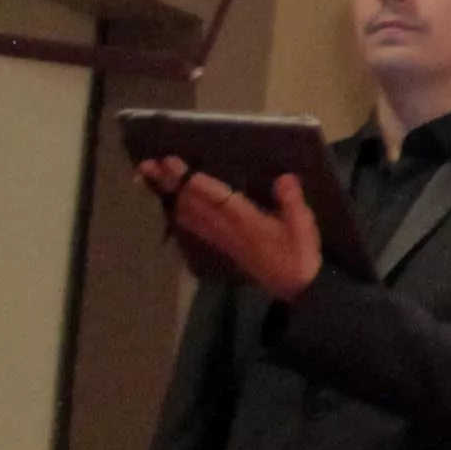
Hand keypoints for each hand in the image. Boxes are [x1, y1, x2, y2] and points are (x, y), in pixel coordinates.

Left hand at [146, 158, 323, 302]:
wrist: (296, 287)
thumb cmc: (300, 253)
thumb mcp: (304, 227)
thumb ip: (292, 202)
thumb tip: (284, 177)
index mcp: (247, 222)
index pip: (215, 198)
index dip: (192, 180)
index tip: (171, 162)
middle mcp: (227, 230)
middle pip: (192, 204)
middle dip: (170, 183)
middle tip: (146, 165)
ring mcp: (221, 238)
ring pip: (187, 214)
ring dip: (168, 196)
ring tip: (150, 179)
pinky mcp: (221, 245)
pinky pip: (193, 226)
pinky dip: (177, 212)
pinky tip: (171, 204)